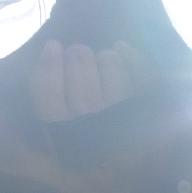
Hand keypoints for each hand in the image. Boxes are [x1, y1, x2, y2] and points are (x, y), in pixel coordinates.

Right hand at [30, 40, 151, 123]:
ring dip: (105, 58)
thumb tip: (49, 50)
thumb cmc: (85, 125)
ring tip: (102, 58)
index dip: (49, 66)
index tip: (53, 44)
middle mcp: (90, 120)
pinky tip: (120, 47)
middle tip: (78, 51)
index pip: (49, 94)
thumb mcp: (56, 117)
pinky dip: (131, 55)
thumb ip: (46, 91)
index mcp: (62, 125)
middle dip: (78, 56)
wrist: (127, 148)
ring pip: (111, 69)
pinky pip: (140, 72)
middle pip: (81, 79)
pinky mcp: (145, 101)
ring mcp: (120, 111)